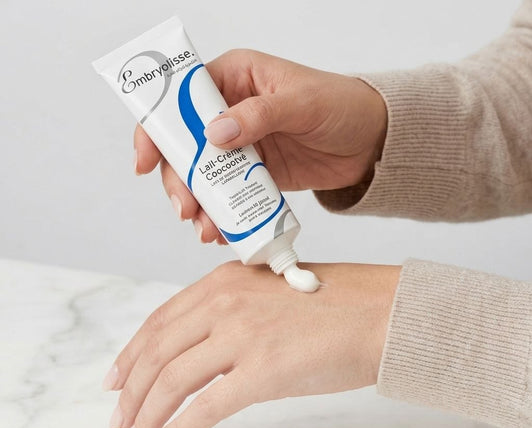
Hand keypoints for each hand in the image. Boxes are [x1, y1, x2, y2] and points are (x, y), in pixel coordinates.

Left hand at [103, 261, 399, 427]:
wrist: (379, 313)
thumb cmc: (332, 305)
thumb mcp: (267, 297)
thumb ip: (229, 318)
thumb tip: (200, 355)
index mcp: (223, 282)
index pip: (159, 322)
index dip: (131, 355)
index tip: (117, 379)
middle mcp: (225, 303)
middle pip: (157, 352)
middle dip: (131, 389)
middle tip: (120, 415)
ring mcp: (242, 335)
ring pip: (172, 379)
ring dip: (146, 412)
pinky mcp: (263, 371)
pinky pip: (205, 407)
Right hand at [133, 50, 387, 242]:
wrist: (370, 142)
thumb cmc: (341, 105)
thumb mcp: (301, 102)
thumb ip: (259, 114)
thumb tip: (214, 133)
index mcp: (234, 78)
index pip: (180, 99)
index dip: (157, 128)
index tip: (146, 162)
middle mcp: (231, 112)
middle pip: (186, 146)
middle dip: (179, 180)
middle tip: (185, 209)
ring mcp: (242, 146)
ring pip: (204, 176)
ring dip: (199, 204)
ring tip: (205, 229)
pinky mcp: (255, 174)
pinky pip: (230, 195)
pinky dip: (223, 214)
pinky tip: (222, 231)